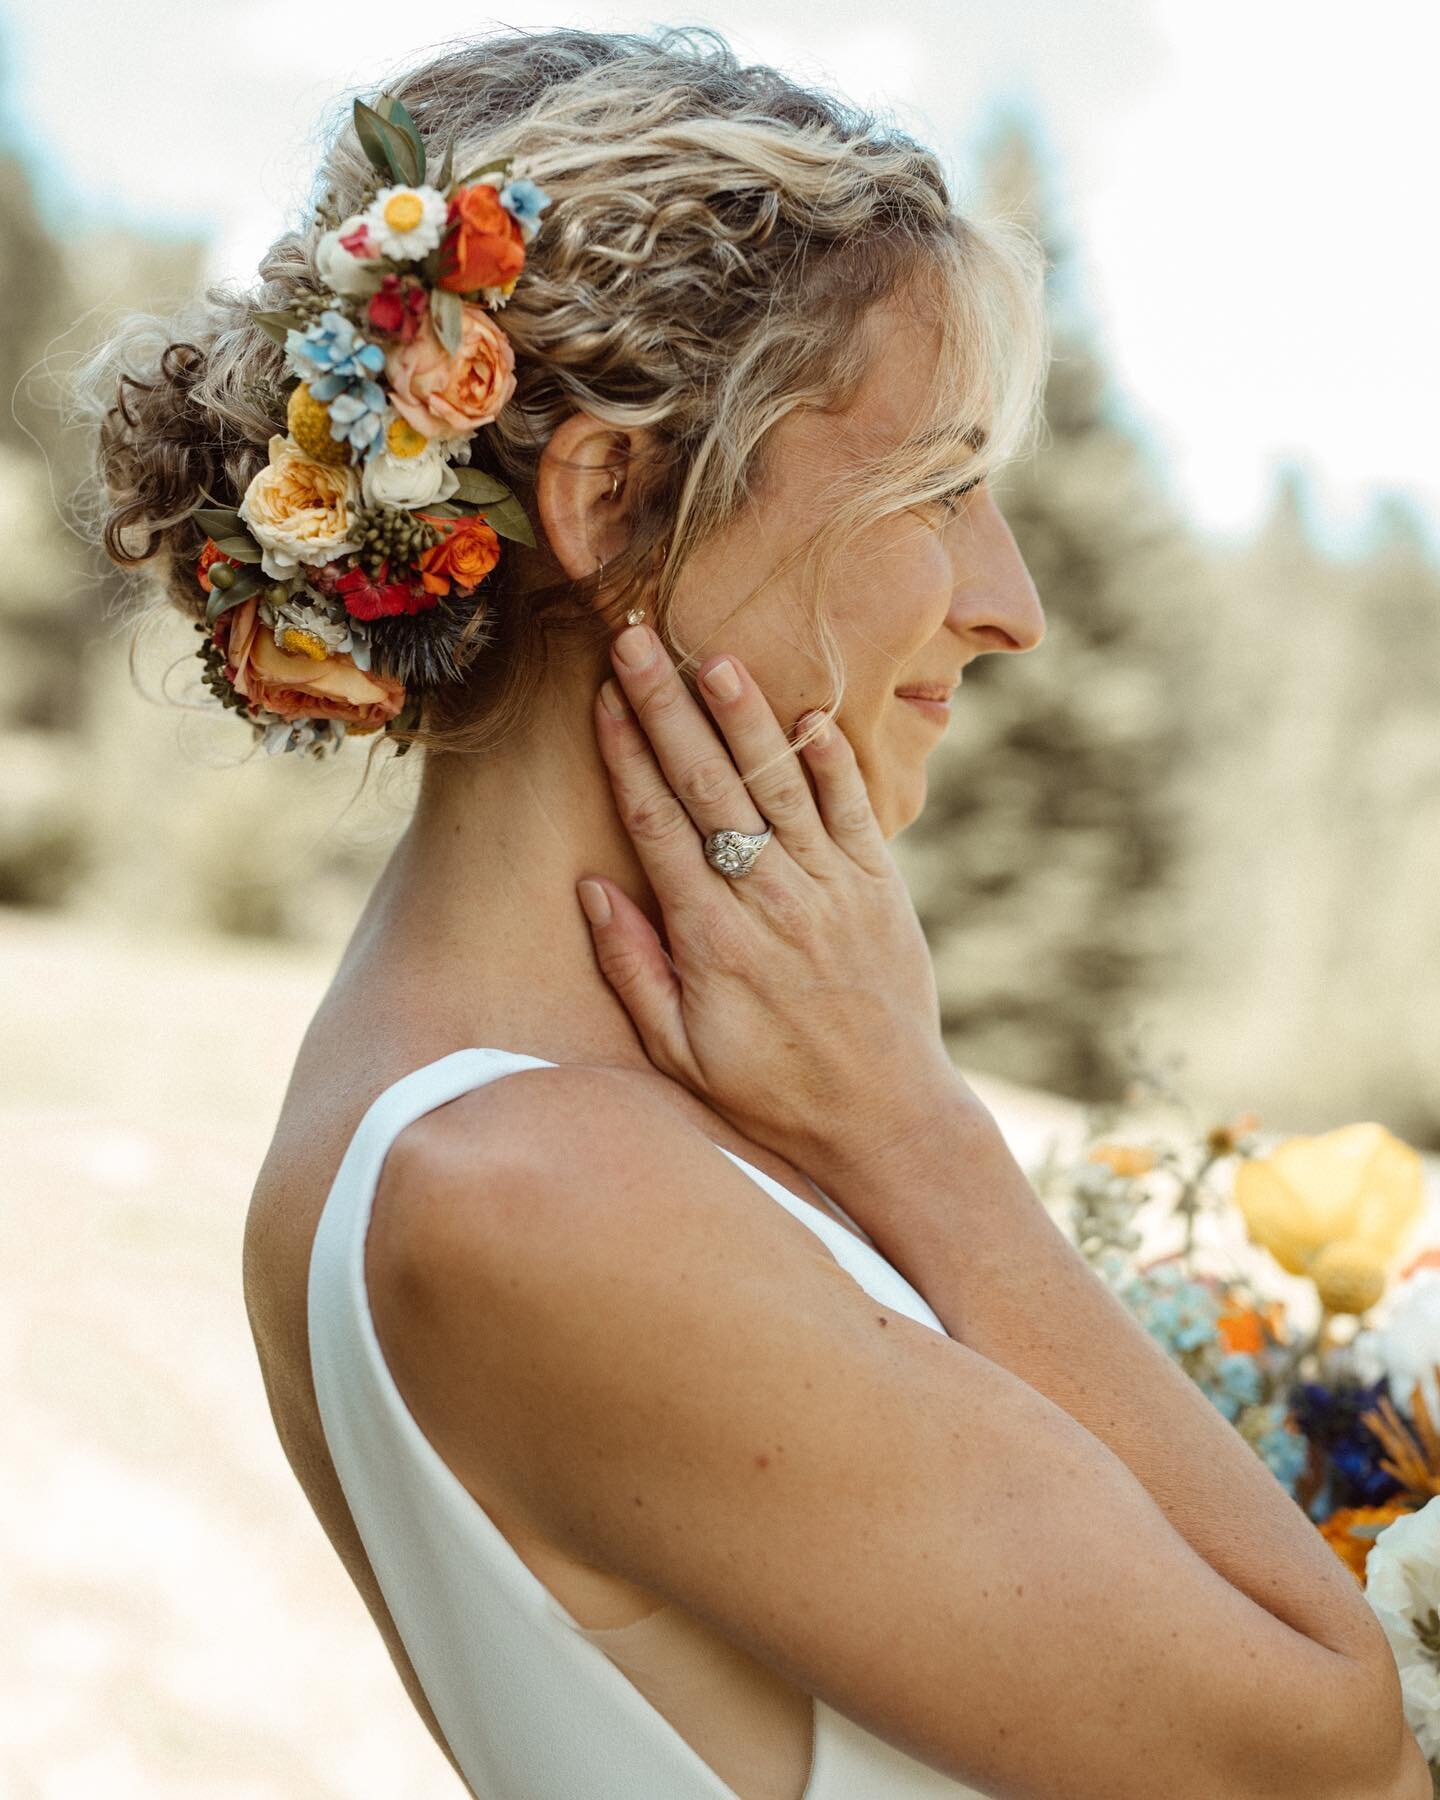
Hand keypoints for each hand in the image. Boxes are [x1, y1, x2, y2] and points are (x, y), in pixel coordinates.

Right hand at [576, 620, 975, 1192]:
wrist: (885, 1117)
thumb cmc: (771, 1091)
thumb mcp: (680, 1052)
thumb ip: (633, 968)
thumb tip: (592, 888)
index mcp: (711, 940)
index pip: (658, 824)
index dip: (628, 755)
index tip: (603, 697)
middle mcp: (770, 901)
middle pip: (709, 785)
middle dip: (668, 707)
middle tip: (639, 640)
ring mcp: (831, 888)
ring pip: (780, 784)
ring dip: (745, 716)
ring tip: (714, 656)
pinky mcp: (879, 888)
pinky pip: (854, 809)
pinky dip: (831, 761)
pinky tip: (807, 714)